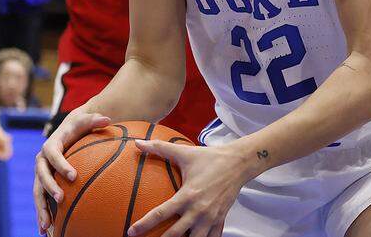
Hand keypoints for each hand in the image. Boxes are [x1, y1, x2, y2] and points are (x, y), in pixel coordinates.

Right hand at [34, 112, 111, 234]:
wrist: (68, 131)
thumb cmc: (79, 126)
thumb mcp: (87, 120)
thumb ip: (95, 119)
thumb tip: (107, 119)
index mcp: (51, 145)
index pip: (53, 155)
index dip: (61, 165)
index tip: (73, 175)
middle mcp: (42, 161)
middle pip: (42, 176)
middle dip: (50, 188)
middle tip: (62, 200)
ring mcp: (41, 174)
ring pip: (38, 192)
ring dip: (41, 208)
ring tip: (46, 226)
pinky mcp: (44, 184)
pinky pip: (42, 200)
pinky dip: (43, 214)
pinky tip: (46, 231)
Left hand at [127, 141, 252, 236]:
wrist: (239, 163)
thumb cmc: (209, 157)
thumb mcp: (184, 152)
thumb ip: (160, 148)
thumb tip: (138, 143)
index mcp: (187, 195)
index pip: (162, 213)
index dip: (144, 224)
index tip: (131, 232)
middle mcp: (198, 209)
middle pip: (176, 234)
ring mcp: (211, 217)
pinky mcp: (220, 219)